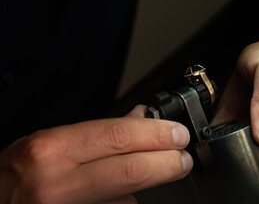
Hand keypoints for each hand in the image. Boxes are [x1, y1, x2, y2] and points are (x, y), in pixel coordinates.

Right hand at [0, 105, 192, 203]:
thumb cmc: (21, 170)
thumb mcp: (53, 141)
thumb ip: (101, 130)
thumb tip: (141, 117)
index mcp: (53, 149)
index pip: (119, 136)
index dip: (156, 134)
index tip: (176, 134)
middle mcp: (59, 182)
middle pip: (132, 170)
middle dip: (168, 163)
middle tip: (183, 157)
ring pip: (129, 197)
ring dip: (153, 182)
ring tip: (162, 169)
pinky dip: (131, 199)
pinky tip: (129, 192)